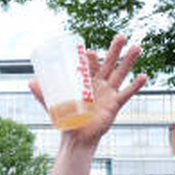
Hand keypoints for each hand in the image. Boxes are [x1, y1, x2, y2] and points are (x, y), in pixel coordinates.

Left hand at [30, 34, 147, 146]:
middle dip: (114, 50)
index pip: (88, 65)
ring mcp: (108, 93)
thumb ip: (42, 94)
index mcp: (84, 82)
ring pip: (120, 74)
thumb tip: (30, 82)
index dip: (90, 58)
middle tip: (121, 36)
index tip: (88, 53)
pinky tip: (144, 76)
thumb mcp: (52, 106)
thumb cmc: (66, 120)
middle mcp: (98, 84)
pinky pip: (126, 93)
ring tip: (137, 47)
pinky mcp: (114, 104)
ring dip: (128, 61)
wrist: (76, 138)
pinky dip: (135, 85)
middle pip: (108, 63)